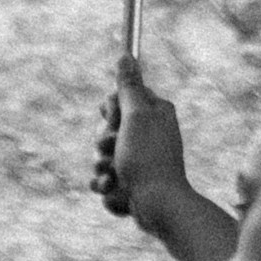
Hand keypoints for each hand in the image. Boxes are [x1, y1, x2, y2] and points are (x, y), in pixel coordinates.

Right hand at [96, 61, 191, 224]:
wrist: (159, 206)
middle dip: (103, 142)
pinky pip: (104, 179)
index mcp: (156, 113)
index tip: (113, 117)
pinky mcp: (130, 184)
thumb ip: (128, 87)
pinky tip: (113, 189)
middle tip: (112, 148)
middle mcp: (149, 135)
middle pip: (108, 129)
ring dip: (102, 165)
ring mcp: (139, 161)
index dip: (111, 110)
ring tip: (114, 174)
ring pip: (102, 156)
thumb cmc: (148, 158)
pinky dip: (105, 185)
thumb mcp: (136, 116)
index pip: (121, 100)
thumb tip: (125, 54)